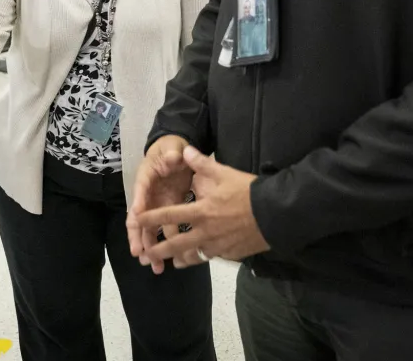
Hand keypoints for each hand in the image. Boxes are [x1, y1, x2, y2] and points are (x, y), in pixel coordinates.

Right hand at [126, 134, 191, 274]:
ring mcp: (157, 205)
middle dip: (139, 237)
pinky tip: (169, 260)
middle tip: (140, 255)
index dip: (138, 205)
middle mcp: (147, 195)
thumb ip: (172, 154)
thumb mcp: (172, 147)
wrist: (178, 152)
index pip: (139, 193)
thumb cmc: (171, 148)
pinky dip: (165, 243)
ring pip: (150, 229)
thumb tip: (172, 158)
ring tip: (155, 266)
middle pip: (139, 219)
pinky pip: (165, 228)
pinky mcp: (168, 210)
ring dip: (151, 247)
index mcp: (145, 178)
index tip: (136, 221)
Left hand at [132, 146, 270, 269]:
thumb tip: (185, 150)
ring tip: (172, 262)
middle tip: (147, 255)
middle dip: (159, 250)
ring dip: (180, 259)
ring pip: (193, 256)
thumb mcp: (224, 172)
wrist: (275, 214)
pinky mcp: (230, 254)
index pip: (169, 215)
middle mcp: (205, 232)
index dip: (150, 218)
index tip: (137, 221)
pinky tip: (200, 257)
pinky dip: (203, 257)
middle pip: (176, 245)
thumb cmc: (247, 191)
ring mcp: (217, 246)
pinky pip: (211, 257)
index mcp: (201, 211)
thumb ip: (202, 163)